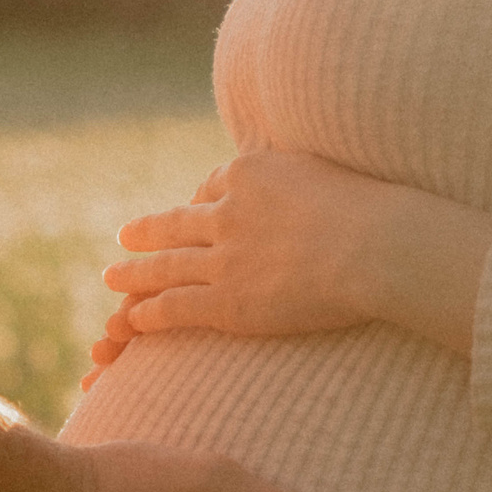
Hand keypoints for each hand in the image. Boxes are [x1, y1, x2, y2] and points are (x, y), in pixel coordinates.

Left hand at [88, 148, 491, 375]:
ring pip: (165, 266)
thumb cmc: (377, 209)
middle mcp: (227, 212)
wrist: (380, 245)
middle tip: (124, 236)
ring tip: (112, 278)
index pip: (214, 186)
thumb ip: (305, 175)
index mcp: (250, 173)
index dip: (200, 203)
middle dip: (148, 232)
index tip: (193, 211)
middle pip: (176, 224)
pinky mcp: (229, 302)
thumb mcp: (332, 170)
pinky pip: (176, 307)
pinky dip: (150, 313)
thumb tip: (311, 175)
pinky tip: (132, 320)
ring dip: (135, 274)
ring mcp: (224, 258)